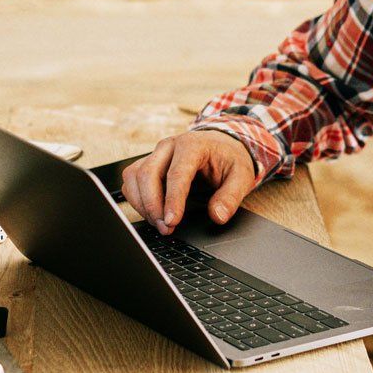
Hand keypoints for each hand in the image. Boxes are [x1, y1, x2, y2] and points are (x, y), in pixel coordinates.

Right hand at [121, 130, 255, 233]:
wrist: (222, 144)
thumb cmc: (229, 158)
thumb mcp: (241, 176)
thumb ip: (231, 196)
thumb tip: (218, 216)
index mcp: (193, 145)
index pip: (176, 173)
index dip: (172, 200)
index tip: (172, 222)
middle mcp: (169, 146)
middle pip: (147, 173)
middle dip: (152, 205)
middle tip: (166, 228)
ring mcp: (156, 154)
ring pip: (133, 177)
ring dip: (142, 204)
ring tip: (160, 224)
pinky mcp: (148, 163)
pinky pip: (131, 181)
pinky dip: (137, 200)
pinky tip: (154, 214)